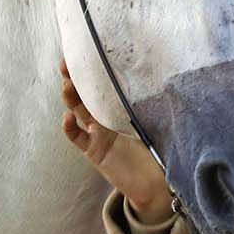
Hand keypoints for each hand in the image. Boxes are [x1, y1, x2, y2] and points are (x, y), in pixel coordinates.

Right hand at [59, 60, 169, 221]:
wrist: (155, 183)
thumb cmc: (157, 149)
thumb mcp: (156, 121)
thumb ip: (153, 102)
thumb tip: (167, 73)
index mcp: (119, 109)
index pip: (103, 85)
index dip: (93, 70)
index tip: (87, 51)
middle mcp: (105, 118)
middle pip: (86, 94)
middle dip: (75, 78)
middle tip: (66, 61)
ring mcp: (96, 134)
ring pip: (78, 112)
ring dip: (71, 98)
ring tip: (67, 84)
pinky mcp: (94, 151)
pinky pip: (77, 138)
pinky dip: (69, 128)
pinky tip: (66, 118)